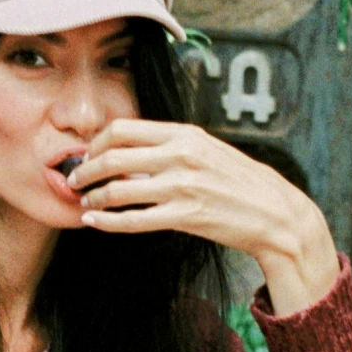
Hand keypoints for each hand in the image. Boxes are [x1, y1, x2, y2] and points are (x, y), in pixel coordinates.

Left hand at [74, 120, 339, 315]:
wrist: (276, 213)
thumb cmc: (240, 182)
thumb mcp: (207, 150)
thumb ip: (172, 148)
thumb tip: (132, 152)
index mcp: (185, 134)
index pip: (123, 128)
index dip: (96, 142)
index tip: (87, 155)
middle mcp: (181, 155)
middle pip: (113, 155)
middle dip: (85, 170)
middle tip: (74, 181)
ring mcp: (183, 186)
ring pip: (118, 190)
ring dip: (93, 198)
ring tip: (85, 205)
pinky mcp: (186, 216)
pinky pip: (134, 220)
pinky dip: (107, 222)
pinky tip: (94, 223)